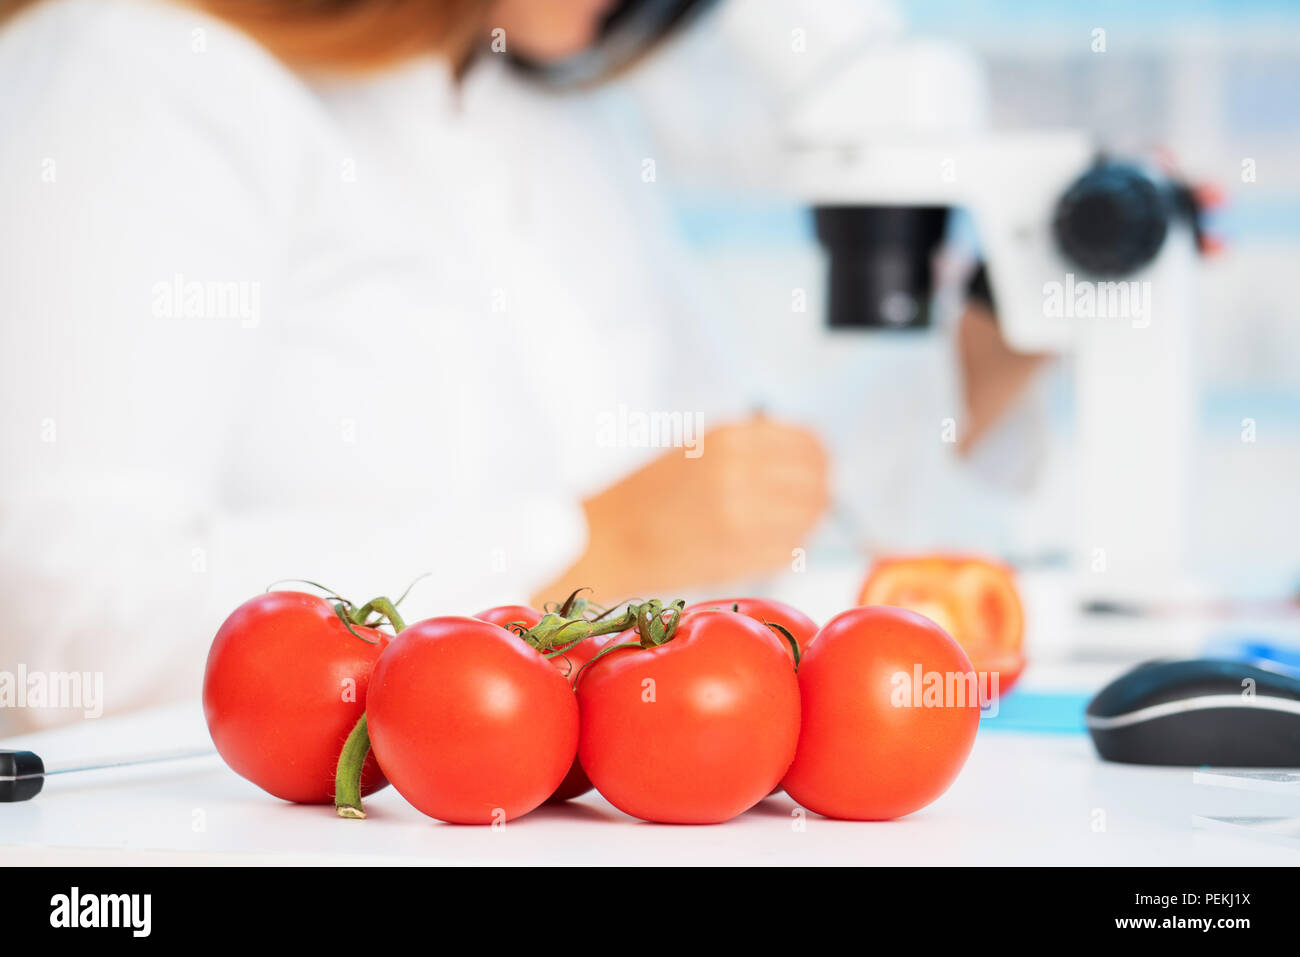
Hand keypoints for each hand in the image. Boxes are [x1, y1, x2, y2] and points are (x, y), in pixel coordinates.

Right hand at [532, 417, 829, 604]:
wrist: (606, 540)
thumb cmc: (648, 494)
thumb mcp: (698, 447)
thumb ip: (750, 447)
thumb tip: (807, 456)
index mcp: (730, 438)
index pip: (809, 444)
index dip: (818, 458)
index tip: (816, 468)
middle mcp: (741, 473)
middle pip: (817, 481)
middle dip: (818, 491)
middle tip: (807, 501)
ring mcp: (744, 517)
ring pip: (809, 517)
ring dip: (805, 522)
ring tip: (784, 525)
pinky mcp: (740, 557)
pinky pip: (790, 549)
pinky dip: (787, 548)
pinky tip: (765, 545)